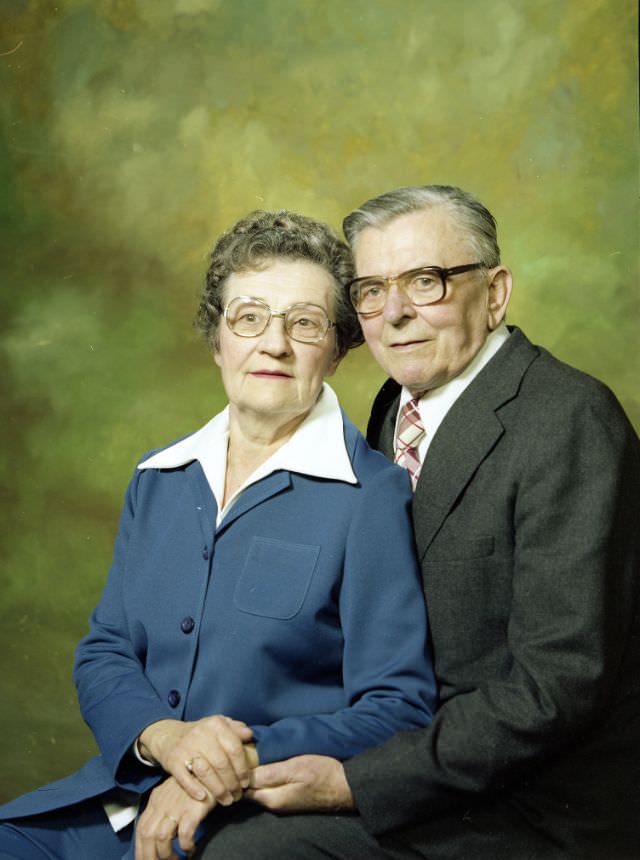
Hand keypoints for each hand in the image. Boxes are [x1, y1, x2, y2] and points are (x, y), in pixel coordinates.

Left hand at [135, 776, 213, 859]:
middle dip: (149, 856)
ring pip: (162, 838)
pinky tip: (190, 849)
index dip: (140, 848)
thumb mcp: (172, 794)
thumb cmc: (194, 784)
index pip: (141, 828)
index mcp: (156, 799)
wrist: (212, 768)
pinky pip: (184, 835)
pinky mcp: (193, 809)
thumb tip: (159, 836)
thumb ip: (163, 810)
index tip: (144, 859)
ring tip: (176, 859)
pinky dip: (185, 846)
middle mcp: (163, 803)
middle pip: (147, 835)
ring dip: (166, 854)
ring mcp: (177, 806)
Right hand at [139, 715, 254, 803]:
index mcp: (216, 724)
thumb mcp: (219, 725)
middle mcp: (201, 734)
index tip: (246, 782)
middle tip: (237, 795)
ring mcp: (186, 747)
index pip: (234, 748)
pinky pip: (185, 778)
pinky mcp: (173, 760)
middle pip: (222, 763)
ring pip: (206, 772)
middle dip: (232, 783)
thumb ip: (235, 729)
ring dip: (218, 790)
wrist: (170, 735)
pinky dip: (194, 789)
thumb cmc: (201, 734)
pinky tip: (203, 797)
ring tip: (226, 800)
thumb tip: (249, 735)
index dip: (242, 768)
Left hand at [245, 755, 354, 812]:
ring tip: (254, 752)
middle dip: (244, 771)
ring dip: (255, 772)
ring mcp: (281, 802)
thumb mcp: (296, 768)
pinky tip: (267, 761)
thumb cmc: (322, 774)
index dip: (238, 771)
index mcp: (272, 799)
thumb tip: (245, 775)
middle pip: (249, 789)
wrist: (345, 786)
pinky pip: (268, 786)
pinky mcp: (288, 797)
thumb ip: (270, 774)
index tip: (239, 752)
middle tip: (244, 749)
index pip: (243, 788)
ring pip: (259, 787)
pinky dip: (264, 775)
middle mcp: (273, 804)